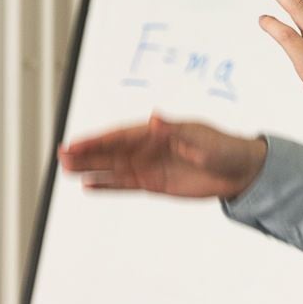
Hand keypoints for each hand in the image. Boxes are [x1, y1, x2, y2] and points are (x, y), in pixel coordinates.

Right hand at [58, 116, 265, 198]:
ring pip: (114, 167)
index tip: (77, 142)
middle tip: (61, 155)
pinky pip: (125, 184)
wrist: (241, 171)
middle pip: (112, 150)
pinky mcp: (154, 183)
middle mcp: (150, 147)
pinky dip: (107, 185)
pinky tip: (88, 185)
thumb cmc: (224, 149)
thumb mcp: (202, 139)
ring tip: (66, 169)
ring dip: (91, 168)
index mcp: (159, 131)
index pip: (122, 135)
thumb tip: (155, 118)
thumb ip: (176, 131)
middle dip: (87, 152)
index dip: (98, 139)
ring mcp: (150, 165)